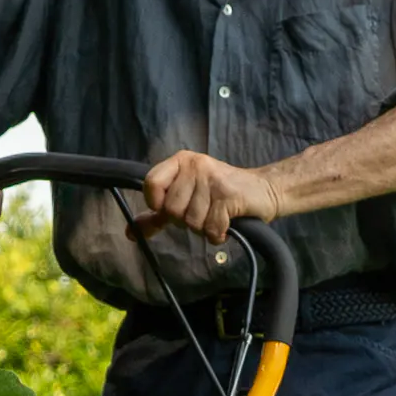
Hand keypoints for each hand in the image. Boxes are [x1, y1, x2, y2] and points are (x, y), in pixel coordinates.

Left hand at [130, 149, 277, 244]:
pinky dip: (218, 234)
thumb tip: (130, 232)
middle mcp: (195, 165)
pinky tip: (226, 224)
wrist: (265, 191)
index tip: (167, 209)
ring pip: (191, 222)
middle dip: (186, 220)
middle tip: (203, 211)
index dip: (155, 203)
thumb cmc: (221, 196)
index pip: (151, 183)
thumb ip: (158, 214)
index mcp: (181, 161)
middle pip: (172, 210)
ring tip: (217, 215)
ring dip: (204, 228)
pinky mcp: (227, 196)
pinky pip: (210, 228)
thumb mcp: (186, 199)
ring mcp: (212, 179)